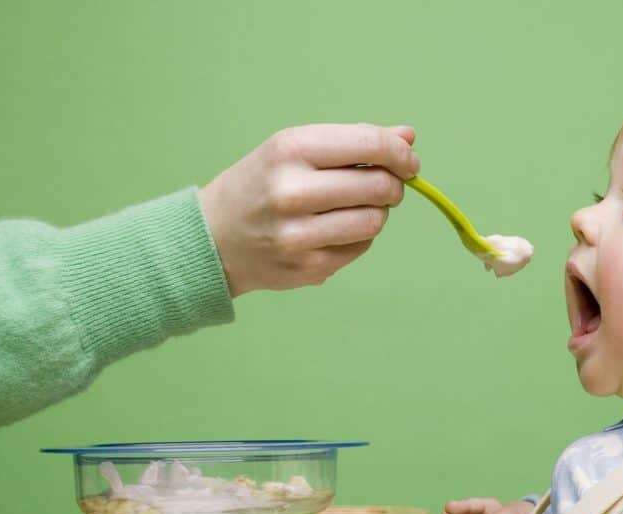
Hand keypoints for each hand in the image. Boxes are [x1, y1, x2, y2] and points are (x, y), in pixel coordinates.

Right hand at [199, 123, 419, 295]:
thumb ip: (355, 142)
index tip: (409, 162)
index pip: (369, 145)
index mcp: (291, 150)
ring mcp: (299, 234)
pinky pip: (361, 247)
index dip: (400, 154)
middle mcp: (292, 191)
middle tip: (385, 186)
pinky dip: (359, 237)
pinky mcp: (308, 267)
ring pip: (375, 221)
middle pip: (380, 187)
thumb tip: (408, 137)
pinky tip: (334, 230)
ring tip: (355, 207)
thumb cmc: (262, 184)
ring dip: (377, 212)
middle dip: (393, 185)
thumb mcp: (296, 149)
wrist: (213, 236)